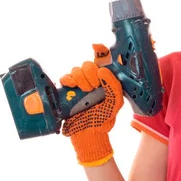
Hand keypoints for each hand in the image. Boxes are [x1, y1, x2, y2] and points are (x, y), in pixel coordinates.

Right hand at [59, 44, 122, 166]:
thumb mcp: (115, 103)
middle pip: (88, 64)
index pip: (104, 58)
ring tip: (86, 91)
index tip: (96, 46)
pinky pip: (65, 78)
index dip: (100, 49)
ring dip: (81, 79)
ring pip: (76, 69)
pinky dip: (68, 80)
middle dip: (90, 73)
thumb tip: (102, 70)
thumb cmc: (104, 118)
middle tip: (94, 86)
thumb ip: (114, 86)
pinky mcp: (67, 91)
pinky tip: (73, 87)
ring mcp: (79, 84)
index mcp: (106, 80)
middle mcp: (93, 79)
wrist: (88, 134)